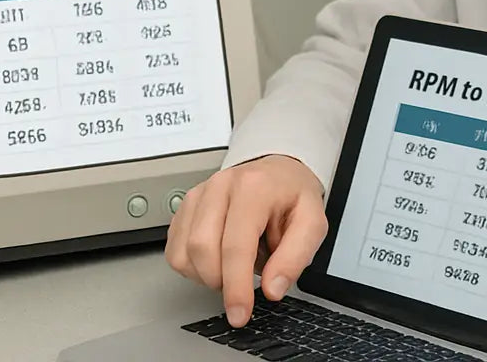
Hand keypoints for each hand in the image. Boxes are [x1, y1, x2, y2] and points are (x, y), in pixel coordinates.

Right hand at [165, 154, 326, 326]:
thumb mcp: (312, 223)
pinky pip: (174, 249)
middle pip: (202, 248)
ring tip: (233, 264)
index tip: (239, 314)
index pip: (235, 244)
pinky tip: (215, 258)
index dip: (236, 287)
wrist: (277, 173)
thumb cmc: (291, 196)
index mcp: (253, 187)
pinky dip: (192, 266)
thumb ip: (296, 257)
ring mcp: (199, 193)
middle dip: (220, 281)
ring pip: (183, 251)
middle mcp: (220, 186)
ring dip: (205, 274)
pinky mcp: (185, 205)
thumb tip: (272, 288)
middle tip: (242, 282)